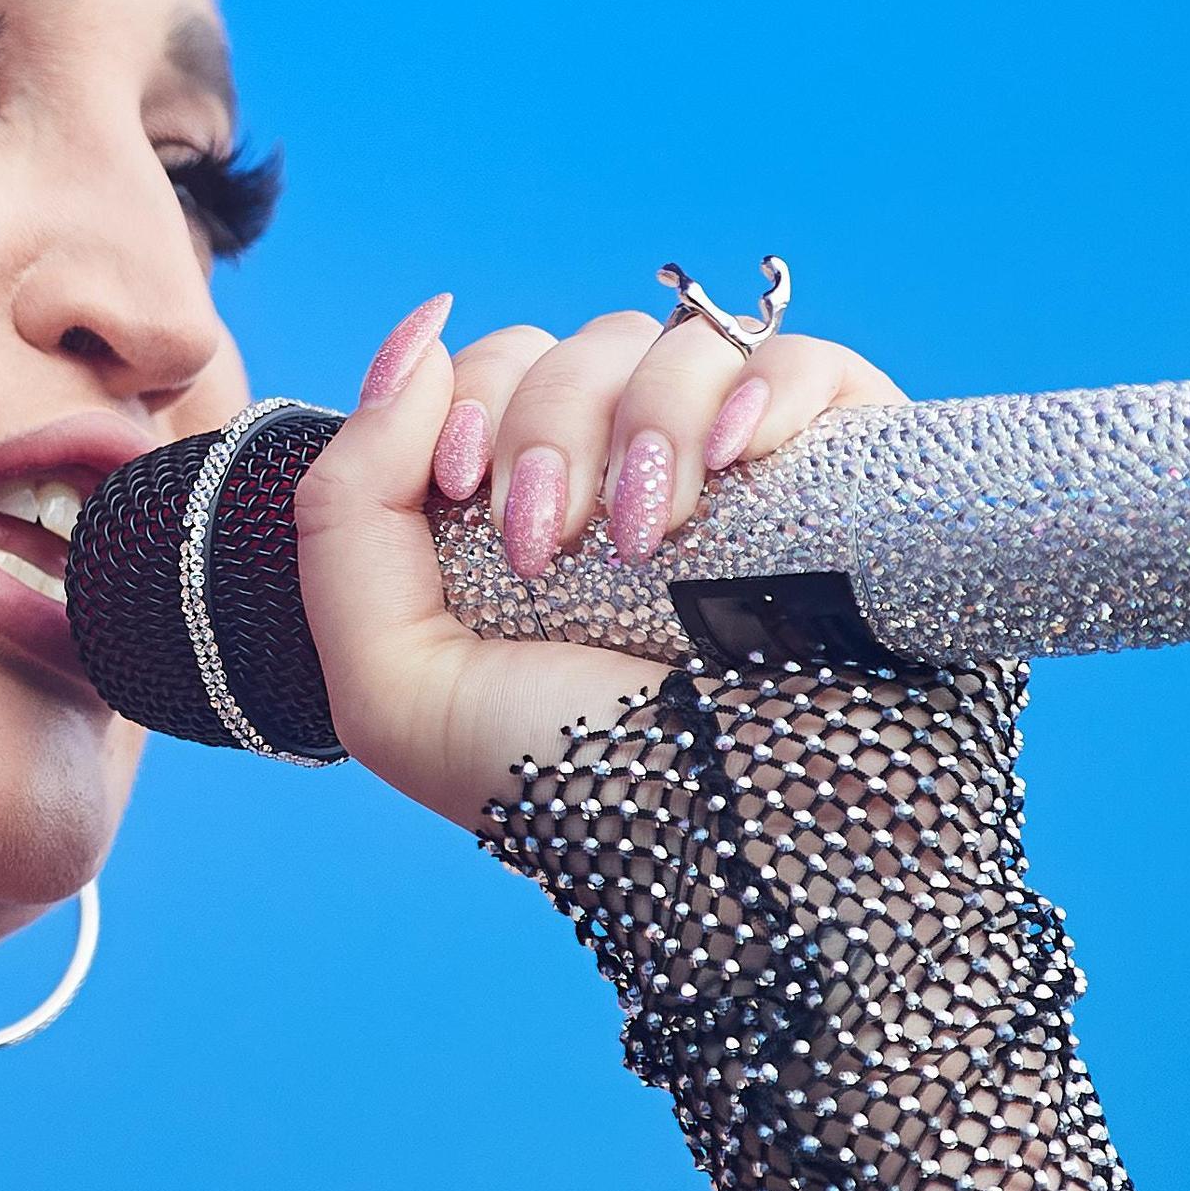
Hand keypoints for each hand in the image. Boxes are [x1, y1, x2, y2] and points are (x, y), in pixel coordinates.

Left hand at [292, 292, 906, 831]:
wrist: (725, 851)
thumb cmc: (561, 784)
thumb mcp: (390, 678)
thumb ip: (346, 506)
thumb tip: (416, 339)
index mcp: (525, 521)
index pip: (484, 374)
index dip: (465, 400)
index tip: (469, 492)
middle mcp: (628, 487)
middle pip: (569, 350)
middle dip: (543, 425)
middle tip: (552, 541)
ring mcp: (741, 477)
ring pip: (673, 347)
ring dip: (641, 420)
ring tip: (648, 538)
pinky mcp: (843, 475)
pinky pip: (803, 360)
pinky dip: (761, 386)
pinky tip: (740, 459)